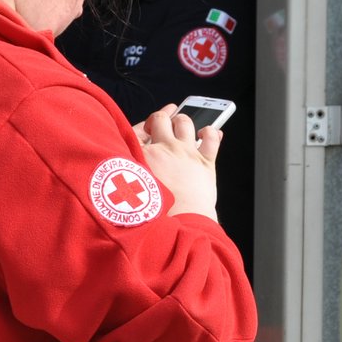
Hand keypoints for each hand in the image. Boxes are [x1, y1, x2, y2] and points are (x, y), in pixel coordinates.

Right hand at [138, 103, 220, 219]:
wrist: (183, 223)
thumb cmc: (158, 214)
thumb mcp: (135, 190)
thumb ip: (131, 174)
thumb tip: (134, 163)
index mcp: (145, 156)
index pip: (137, 132)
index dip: (140, 128)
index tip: (144, 130)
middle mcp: (166, 149)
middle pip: (161, 119)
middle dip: (160, 118)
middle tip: (161, 124)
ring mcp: (187, 153)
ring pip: (185, 123)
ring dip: (182, 121)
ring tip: (181, 125)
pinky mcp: (206, 161)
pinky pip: (211, 138)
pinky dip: (210, 132)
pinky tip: (206, 133)